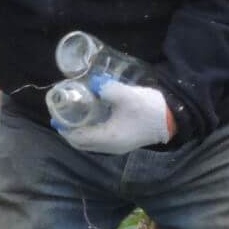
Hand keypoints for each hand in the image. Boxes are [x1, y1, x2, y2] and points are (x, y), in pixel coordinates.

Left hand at [54, 76, 174, 153]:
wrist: (172, 119)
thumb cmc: (149, 110)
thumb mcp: (127, 97)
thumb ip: (108, 89)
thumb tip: (94, 81)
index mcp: (107, 139)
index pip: (78, 138)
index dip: (65, 129)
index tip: (56, 117)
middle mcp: (110, 147)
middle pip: (82, 143)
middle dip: (69, 131)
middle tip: (61, 116)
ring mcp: (117, 146)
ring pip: (90, 142)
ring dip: (79, 132)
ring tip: (73, 117)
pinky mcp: (123, 141)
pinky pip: (99, 139)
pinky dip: (90, 131)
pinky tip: (90, 118)